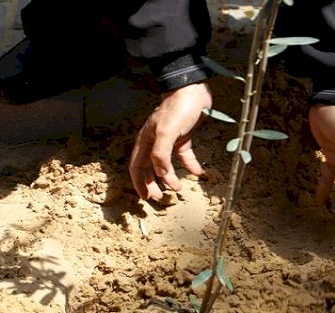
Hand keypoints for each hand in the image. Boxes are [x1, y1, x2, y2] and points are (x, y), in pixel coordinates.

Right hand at [129, 82, 211, 200]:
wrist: (192, 91)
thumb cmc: (177, 109)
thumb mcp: (166, 132)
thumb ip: (161, 153)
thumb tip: (161, 174)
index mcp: (145, 142)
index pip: (136, 167)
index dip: (139, 183)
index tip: (146, 198)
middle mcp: (154, 143)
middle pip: (149, 169)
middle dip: (153, 184)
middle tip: (161, 198)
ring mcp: (169, 141)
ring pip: (166, 165)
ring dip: (170, 177)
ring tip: (178, 188)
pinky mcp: (183, 138)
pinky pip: (184, 156)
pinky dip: (190, 165)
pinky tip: (197, 172)